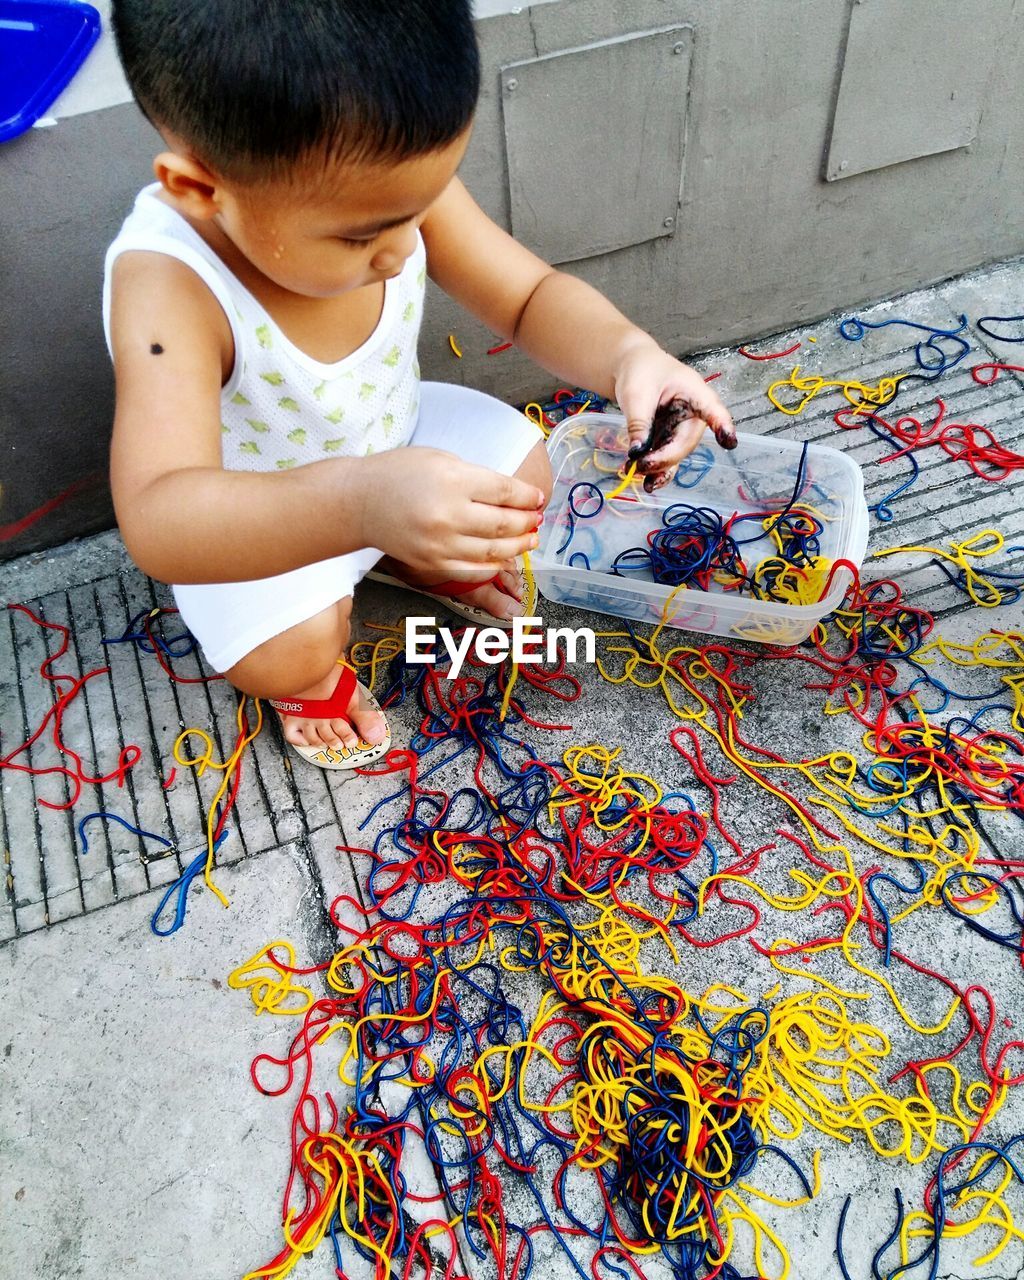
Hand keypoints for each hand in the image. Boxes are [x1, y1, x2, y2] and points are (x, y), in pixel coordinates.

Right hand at [360, 447, 544, 575]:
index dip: (528, 497)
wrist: (359, 502)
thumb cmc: (400, 473)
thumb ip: (477, 477)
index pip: (505, 492)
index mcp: (453, 480)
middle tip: (537, 520)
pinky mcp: (432, 563)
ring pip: (493, 551)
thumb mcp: (441, 459)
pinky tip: (505, 558)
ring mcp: (439, 543)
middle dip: (527, 523)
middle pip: (503, 524)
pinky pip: (473, 570)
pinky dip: (494, 566)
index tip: (538, 499)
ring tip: (530, 540)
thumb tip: (514, 496)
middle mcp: (448, 514)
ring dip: (518, 546)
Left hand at [614, 344, 735, 490]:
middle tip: (641, 465)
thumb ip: (639, 422)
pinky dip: (655, 469)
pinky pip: (667, 458)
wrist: (633, 366)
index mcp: (695, 393)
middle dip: (666, 457)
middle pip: (687, 441)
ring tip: (638, 474)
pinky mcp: (670, 438)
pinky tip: (643, 478)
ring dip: (660, 468)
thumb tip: (636, 452)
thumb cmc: (642, 371)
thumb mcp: (636, 393)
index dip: (721, 426)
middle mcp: (694, 414)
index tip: (729, 442)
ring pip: (677, 454)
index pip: (713, 410)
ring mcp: (682, 429)